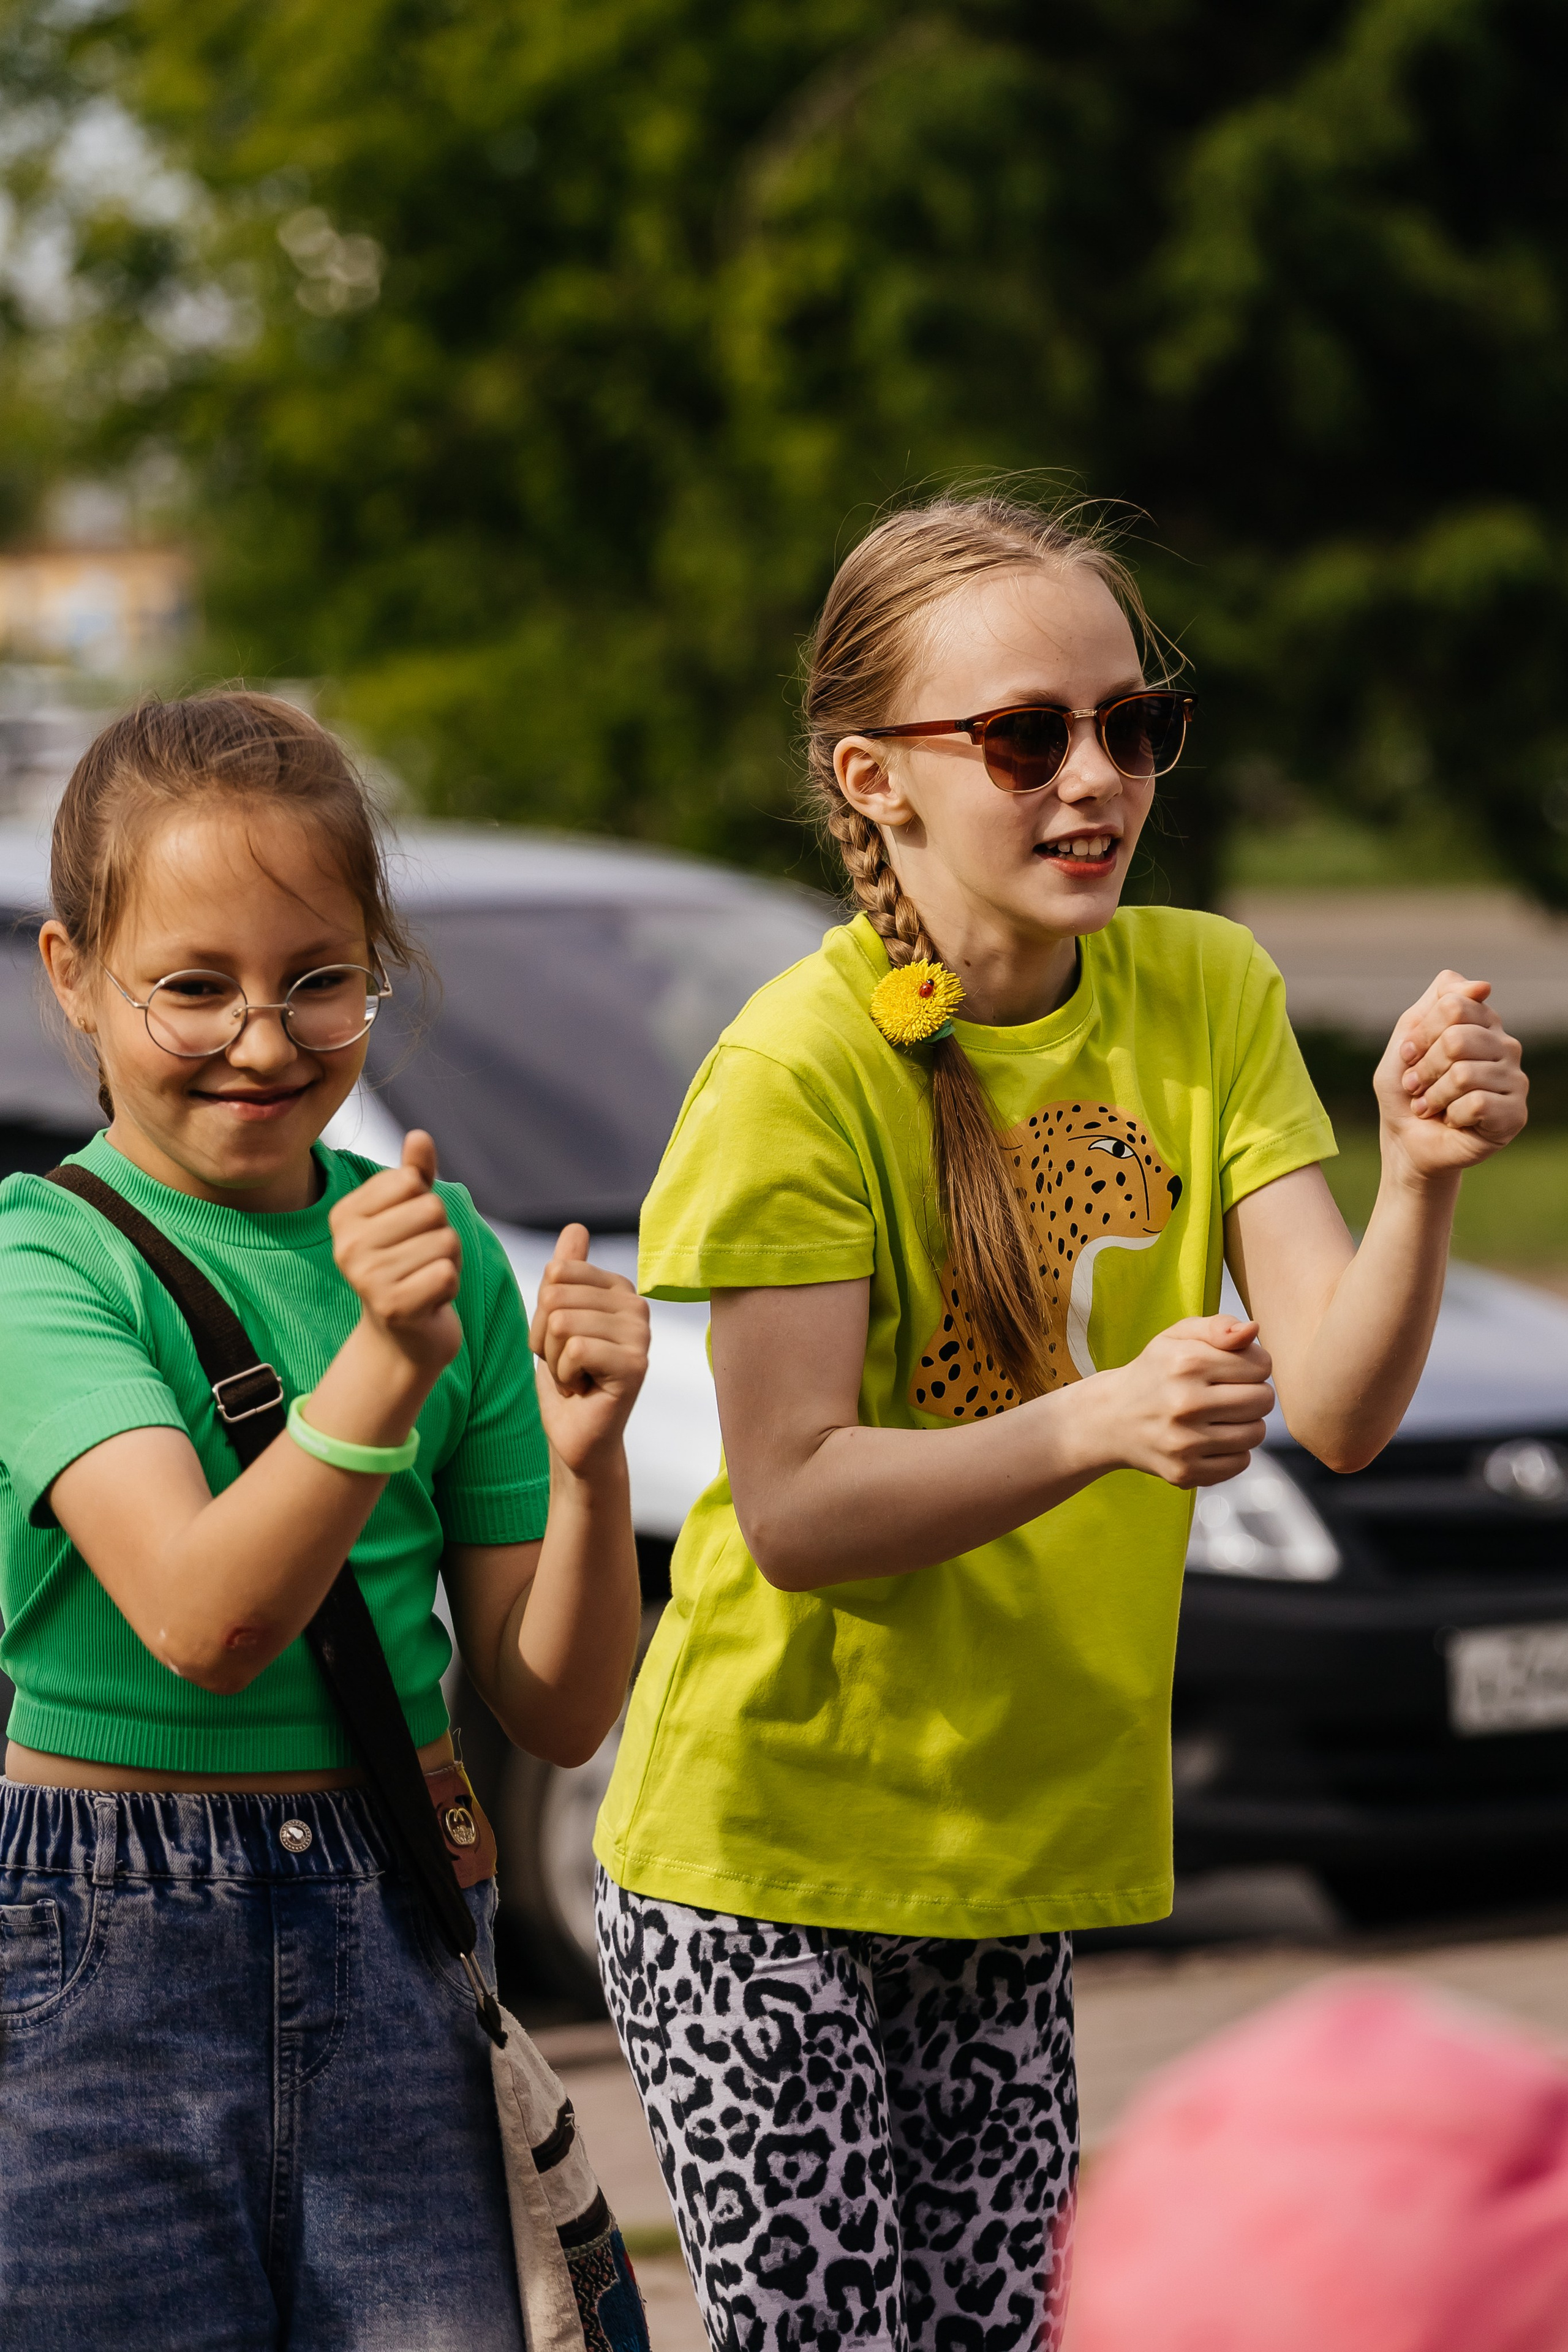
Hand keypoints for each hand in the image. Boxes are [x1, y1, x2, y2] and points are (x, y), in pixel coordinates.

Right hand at [329, 1130, 462, 1372]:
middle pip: (432, 1209)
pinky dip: (450, 1286)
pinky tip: (429, 1299)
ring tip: (424, 1280)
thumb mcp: (409, 1214)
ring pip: (445, 1241)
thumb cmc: (408, 1265)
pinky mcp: (393, 1307)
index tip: (409, 1234)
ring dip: (448, 1263)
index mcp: (344, 1215)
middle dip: (441, 1235)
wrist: (402, 1336)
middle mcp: (346, 1245)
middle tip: (420, 1262)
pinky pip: (447, 1273)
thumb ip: (415, 1174)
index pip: (412, 1181)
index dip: (425, 1205)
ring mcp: (366, 1278)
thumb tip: (419, 1135)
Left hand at [528, 1224, 649, 1475]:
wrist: (576, 1436)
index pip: (557, 1272)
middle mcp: (637, 1305)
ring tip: (575, 1376)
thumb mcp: (553, 1320)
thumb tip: (576, 1227)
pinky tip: (583, 1389)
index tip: (561, 1342)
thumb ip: (565, 1274)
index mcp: (618, 1288)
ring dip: (554, 1360)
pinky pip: (575, 1350)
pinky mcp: (636, 1365)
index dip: (541, 1313)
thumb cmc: (566, 1378)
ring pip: (563, 1323)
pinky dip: (564, 1376)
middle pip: (556, 1297)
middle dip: (545, 1338)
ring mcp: (641, 1335)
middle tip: (567, 1364)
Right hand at [1098, 1314, 1274, 1488]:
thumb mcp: (1177, 1336)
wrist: (1110, 1418)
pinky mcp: (1184, 1471)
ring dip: (1246, 1423)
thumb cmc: (1155, 1371)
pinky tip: (1212, 1439)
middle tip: (1228, 1393)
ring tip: (1220, 1416)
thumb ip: (1218, 1325)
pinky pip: (1241, 1462)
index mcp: (1186, 1362)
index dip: (1254, 1365)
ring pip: (1256, 1433)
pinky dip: (1234, 1451)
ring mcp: (1184, 1441)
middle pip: (1263, 1400)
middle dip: (1254, 1393)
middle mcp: (1184, 1403)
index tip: (1233, 1369)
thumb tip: (1253, 1330)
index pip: (1261, 1365)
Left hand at [1375, 970, 1527, 1177]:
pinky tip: (1452, 1121)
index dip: (1421, 1034)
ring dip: (1433, 1096)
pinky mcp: (1515, 1114)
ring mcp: (1515, 1079)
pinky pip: (1476, 1104)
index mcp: (1482, 1021)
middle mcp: (1505, 1045)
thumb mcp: (1407, 1040)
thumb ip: (1436, 1003)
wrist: (1407, 1142)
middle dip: (1424, 1067)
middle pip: (1457, 1039)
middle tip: (1416, 1086)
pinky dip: (1450, 1115)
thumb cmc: (1407, 1090)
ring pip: (1464, 1074)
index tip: (1409, 1055)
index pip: (1453, 1005)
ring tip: (1429, 1106)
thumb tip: (1483, 986)